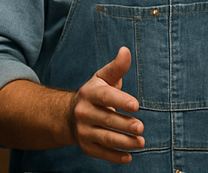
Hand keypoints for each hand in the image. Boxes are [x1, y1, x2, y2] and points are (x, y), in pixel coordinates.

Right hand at [69, 47, 144, 163]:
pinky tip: (128, 156)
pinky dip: (115, 157)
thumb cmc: (94, 94)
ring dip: (124, 142)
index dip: (120, 100)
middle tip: (140, 127)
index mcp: (90, 93)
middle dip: (124, 124)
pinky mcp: (86, 146)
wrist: (67, 115)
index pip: (105, 96)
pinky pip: (102, 154)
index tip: (135, 105)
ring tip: (140, 142)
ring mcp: (83, 130)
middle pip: (106, 119)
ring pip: (105, 138)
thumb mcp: (103, 79)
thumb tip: (126, 51)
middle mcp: (84, 112)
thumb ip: (117, 67)